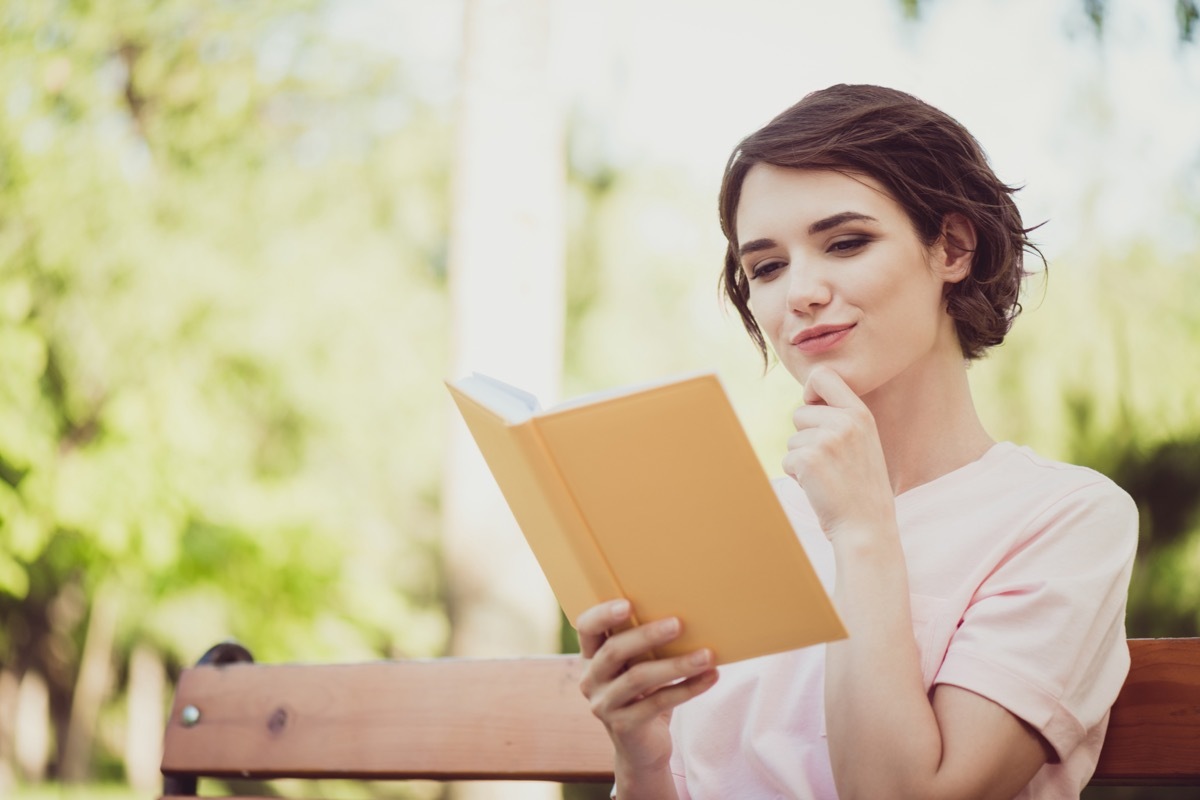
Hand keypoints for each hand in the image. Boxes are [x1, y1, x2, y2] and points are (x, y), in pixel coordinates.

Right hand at [576, 599, 718, 773]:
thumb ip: (644, 644)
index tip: (629, 604)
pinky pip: (658, 703)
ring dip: (676, 664)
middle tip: (678, 624)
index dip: (603, 614)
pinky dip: (688, 688)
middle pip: (614, 651)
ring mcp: (604, 705)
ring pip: (638, 678)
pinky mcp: (624, 726)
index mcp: (591, 656)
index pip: (586, 628)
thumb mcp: (637, 665)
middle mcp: (591, 679)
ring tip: (707, 655)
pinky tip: (710, 677)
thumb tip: (686, 611)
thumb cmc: (644, 694)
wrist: (642, 747)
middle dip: (648, 635)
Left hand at [783, 365, 894, 539]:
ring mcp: (827, 439)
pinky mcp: (808, 459)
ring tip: (828, 476)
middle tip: (829, 462)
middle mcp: (845, 421)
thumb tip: (808, 402)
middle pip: (800, 412)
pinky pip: (787, 460)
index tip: (814, 409)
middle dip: (805, 437)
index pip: (823, 376)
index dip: (810, 391)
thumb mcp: (863, 443)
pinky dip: (797, 476)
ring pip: (792, 439)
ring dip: (802, 459)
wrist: (867, 527)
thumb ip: (842, 419)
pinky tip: (819, 487)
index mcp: (860, 414)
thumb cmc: (861, 487)